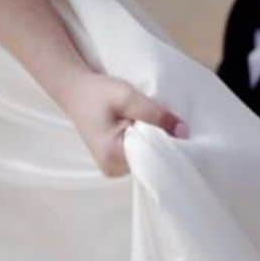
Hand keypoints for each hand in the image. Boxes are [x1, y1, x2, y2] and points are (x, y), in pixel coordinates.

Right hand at [61, 70, 187, 176]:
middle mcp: (113, 169)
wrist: (75, 90)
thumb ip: (155, 114)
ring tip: (151, 121)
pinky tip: (142, 127)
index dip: (170, 141)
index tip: (179, 126)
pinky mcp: (115, 162)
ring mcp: (113, 169)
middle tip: (165, 119)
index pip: (154, 157)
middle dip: (162, 140)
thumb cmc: (98, 92)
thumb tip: (184, 132)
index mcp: (113, 156)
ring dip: (154, 139)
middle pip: (152, 159)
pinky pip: (140, 155)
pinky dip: (145, 141)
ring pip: (147, 157)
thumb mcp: (128, 96)